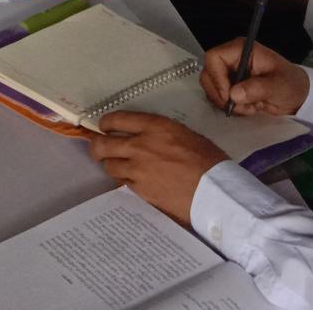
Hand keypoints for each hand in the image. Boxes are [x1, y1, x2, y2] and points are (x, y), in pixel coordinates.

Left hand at [87, 113, 227, 226]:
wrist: (215, 192)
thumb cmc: (208, 160)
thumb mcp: (185, 134)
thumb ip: (160, 133)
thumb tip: (147, 136)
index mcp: (154, 127)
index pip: (117, 119)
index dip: (106, 123)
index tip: (105, 127)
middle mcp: (141, 145)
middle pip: (103, 144)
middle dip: (97, 145)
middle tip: (99, 147)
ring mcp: (138, 170)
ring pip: (109, 165)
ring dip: (111, 164)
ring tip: (117, 165)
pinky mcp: (140, 190)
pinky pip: (122, 182)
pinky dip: (123, 180)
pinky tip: (131, 180)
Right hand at [199, 39, 309, 117]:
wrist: (296, 97)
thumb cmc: (290, 84)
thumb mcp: (279, 85)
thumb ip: (258, 88)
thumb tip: (234, 94)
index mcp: (241, 49)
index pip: (214, 58)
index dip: (217, 78)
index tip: (229, 96)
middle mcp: (231, 59)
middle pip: (208, 74)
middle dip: (221, 94)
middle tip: (240, 105)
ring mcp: (228, 73)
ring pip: (211, 88)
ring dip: (227, 103)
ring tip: (249, 106)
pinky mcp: (229, 86)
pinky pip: (218, 97)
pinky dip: (230, 107)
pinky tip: (248, 107)